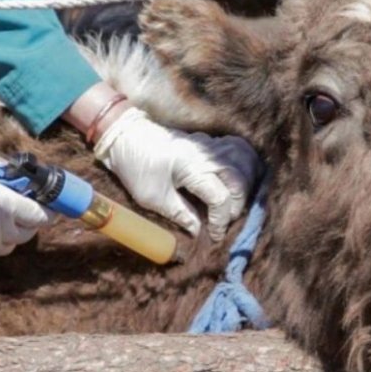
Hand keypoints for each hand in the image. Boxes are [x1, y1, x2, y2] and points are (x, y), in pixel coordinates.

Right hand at [0, 142, 52, 258]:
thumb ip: (4, 170)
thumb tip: (20, 175)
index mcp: (3, 204)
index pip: (39, 216)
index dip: (47, 211)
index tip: (48, 206)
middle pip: (26, 234)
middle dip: (30, 222)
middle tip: (25, 210)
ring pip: (7, 246)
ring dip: (11, 234)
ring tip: (4, 220)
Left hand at [94, 107, 259, 239]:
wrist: (125, 135)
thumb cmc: (135, 167)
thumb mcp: (152, 198)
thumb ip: (180, 215)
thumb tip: (200, 231)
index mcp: (191, 168)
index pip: (220, 198)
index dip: (221, 221)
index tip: (214, 235)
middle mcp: (205, 154)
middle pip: (239, 180)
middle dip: (237, 205)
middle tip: (224, 220)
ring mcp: (209, 144)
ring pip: (245, 160)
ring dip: (246, 183)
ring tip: (235, 201)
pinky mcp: (208, 141)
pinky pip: (238, 148)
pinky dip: (244, 164)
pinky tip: (238, 178)